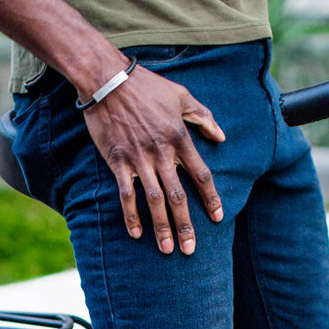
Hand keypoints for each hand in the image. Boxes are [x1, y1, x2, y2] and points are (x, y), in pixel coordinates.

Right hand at [81, 66, 225, 254]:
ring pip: (154, 200)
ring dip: (161, 227)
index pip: (200, 174)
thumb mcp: (182, 95)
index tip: (217, 218)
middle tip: (190, 249)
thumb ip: (203, 117)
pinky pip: (126, 194)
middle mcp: (162, 152)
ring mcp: (139, 159)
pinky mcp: (118, 162)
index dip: (210, 198)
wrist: (108, 80)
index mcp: (180, 137)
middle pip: (178, 195)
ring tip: (168, 248)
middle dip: (186, 224)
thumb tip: (221, 138)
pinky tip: (136, 234)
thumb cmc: (146, 86)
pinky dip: (131, 215)